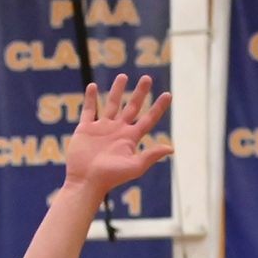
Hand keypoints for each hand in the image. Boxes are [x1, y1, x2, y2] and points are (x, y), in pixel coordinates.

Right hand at [62, 73, 173, 198]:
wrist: (86, 181)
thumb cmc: (111, 177)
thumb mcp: (135, 167)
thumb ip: (151, 156)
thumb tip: (171, 149)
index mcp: (130, 138)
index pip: (148, 119)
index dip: (158, 107)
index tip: (168, 94)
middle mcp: (118, 131)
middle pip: (132, 107)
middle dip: (140, 93)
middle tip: (147, 78)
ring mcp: (102, 128)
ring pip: (111, 104)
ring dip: (117, 90)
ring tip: (122, 76)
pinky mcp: (86, 129)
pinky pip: (89, 110)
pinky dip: (90, 98)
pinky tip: (93, 86)